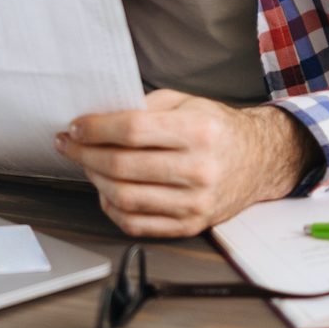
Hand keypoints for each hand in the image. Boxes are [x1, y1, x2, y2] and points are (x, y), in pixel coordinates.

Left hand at [58, 89, 316, 238]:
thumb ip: (143, 106)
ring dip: (94, 179)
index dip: (95, 129)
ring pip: (124, 197)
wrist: (258, 161)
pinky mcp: (190, 225)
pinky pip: (136, 224)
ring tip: (87, 163)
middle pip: (122, 166)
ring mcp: (195, 203)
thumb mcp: (185, 102)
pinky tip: (105, 191)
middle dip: (85, 153)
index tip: (75, 126)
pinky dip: (111, 208)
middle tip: (70, 144)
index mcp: (198, 132)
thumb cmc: (216, 129)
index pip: (132, 130)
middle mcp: (199, 170)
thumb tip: (96, 118)